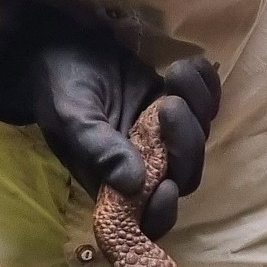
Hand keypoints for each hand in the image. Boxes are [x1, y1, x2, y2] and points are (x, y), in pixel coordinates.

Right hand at [0, 8, 220, 238]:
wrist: (61, 49)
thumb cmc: (59, 89)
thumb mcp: (73, 119)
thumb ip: (100, 151)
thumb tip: (134, 185)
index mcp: (115, 183)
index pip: (149, 217)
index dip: (164, 210)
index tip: (166, 185)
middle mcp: (145, 166)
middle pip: (186, 174)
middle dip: (185, 143)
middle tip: (168, 104)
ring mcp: (164, 137)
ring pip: (200, 138)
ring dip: (198, 107)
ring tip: (174, 74)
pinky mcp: (176, 106)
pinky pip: (207, 104)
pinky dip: (207, 86)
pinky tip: (191, 65)